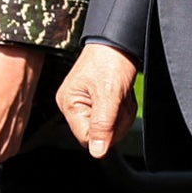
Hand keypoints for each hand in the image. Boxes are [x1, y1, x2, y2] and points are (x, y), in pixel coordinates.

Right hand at [54, 41, 138, 157]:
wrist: (118, 40)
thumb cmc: (110, 60)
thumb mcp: (109, 95)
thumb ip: (102, 125)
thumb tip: (97, 153)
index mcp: (69, 104)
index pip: (86, 138)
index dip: (106, 132)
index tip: (115, 113)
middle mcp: (73, 105)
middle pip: (99, 134)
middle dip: (117, 120)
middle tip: (120, 99)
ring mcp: (85, 102)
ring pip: (109, 126)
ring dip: (122, 112)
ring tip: (122, 94)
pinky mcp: (97, 100)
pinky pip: (113, 116)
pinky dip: (122, 107)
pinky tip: (122, 94)